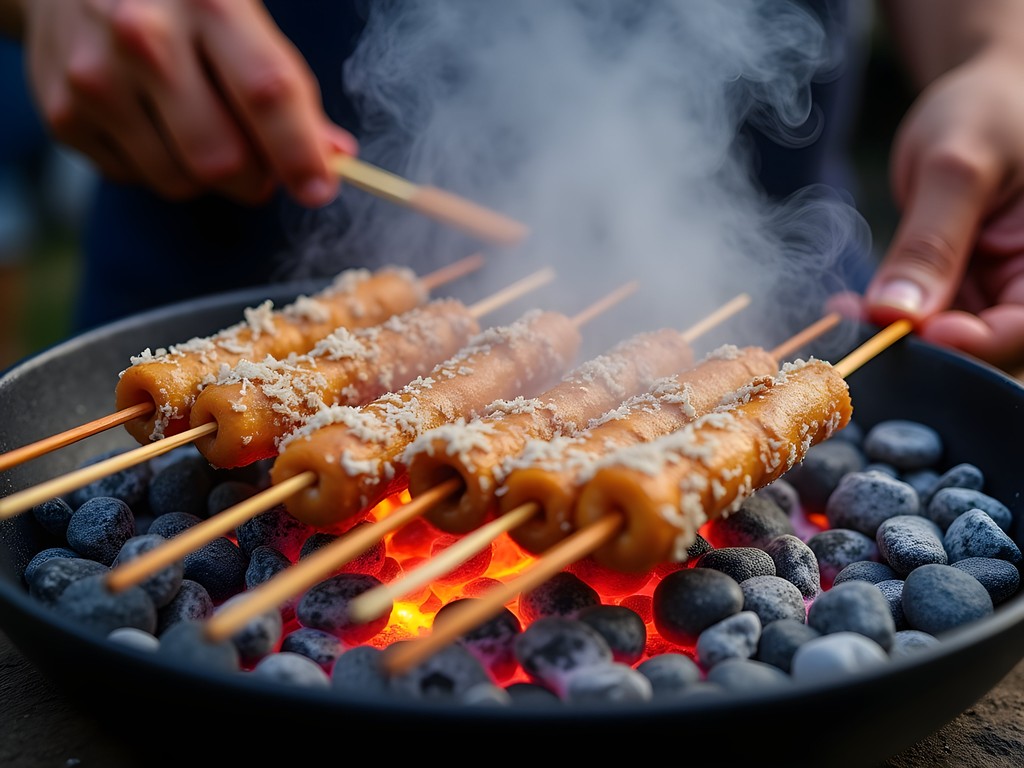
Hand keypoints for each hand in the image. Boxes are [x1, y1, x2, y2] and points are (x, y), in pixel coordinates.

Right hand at [20, 0, 356, 206]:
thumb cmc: (176, 0)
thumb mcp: (239, 15)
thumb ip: (285, 84)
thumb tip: (333, 154)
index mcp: (207, 3)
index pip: (267, 95)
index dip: (299, 153)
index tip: (319, 189)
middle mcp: (144, 37)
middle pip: (222, 159)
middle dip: (256, 179)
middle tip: (261, 164)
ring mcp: (95, 78)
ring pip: (180, 181)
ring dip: (206, 177)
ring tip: (200, 130)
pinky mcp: (63, 114)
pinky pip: (136, 180)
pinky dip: (158, 167)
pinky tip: (151, 122)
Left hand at [860, 45, 1023, 369]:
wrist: (985, 97)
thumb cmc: (991, 111)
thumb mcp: (960, 165)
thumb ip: (931, 241)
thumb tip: (896, 313)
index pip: (1019, 331)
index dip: (970, 344)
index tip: (914, 331)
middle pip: (984, 348)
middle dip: (922, 346)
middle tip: (859, 329)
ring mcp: (993, 292)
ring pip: (945, 340)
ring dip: (894, 336)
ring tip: (847, 313)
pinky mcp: (958, 289)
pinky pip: (922, 318)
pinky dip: (886, 318)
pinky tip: (851, 307)